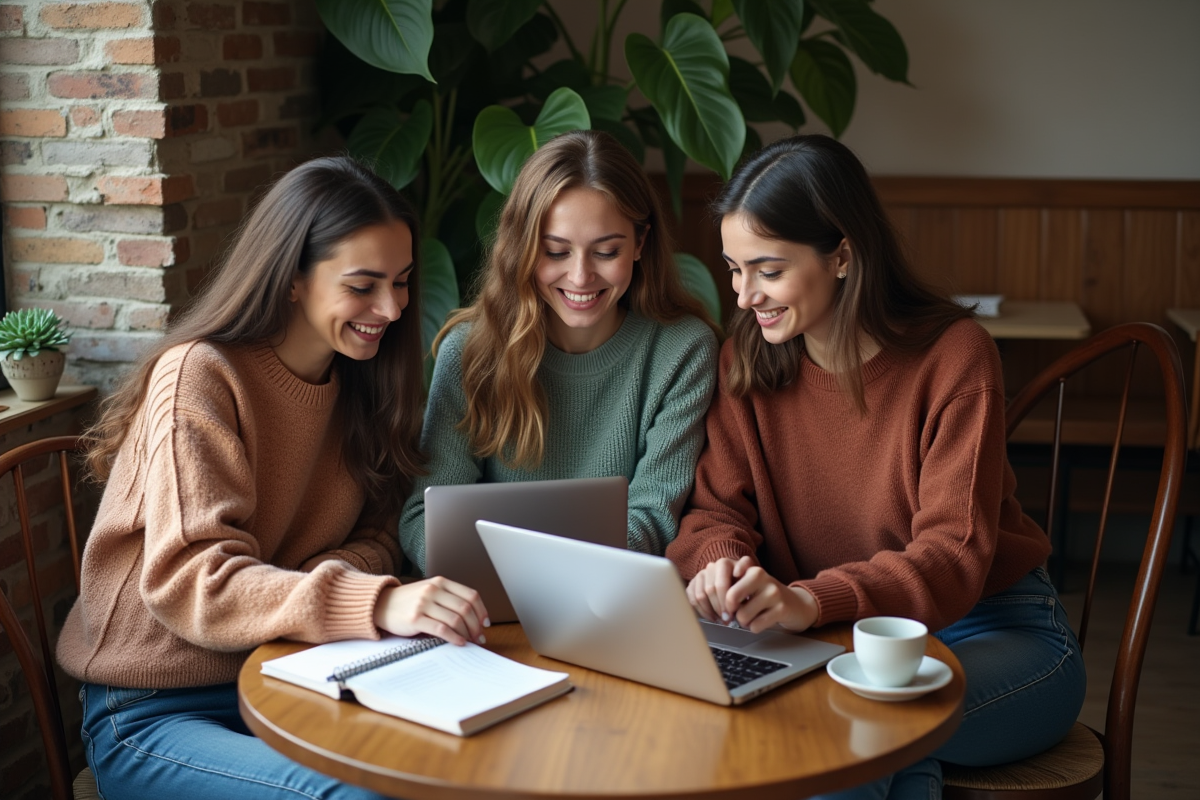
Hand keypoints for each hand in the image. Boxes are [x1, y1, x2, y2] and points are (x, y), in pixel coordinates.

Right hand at [373, 577, 489, 645]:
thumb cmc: (409, 602)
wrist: (381, 604)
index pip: (471, 595)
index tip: (485, 623)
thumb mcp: (430, 592)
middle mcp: (433, 590)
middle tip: (479, 637)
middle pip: (465, 608)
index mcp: (441, 582)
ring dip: (467, 633)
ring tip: (470, 642)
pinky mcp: (415, 618)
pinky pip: (441, 629)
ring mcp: (424, 603)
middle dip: (476, 626)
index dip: (482, 611)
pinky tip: (459, 643)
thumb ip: (449, 599)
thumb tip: (474, 619)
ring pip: (455, 619)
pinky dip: (454, 637)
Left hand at [687, 556, 817, 633]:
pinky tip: (762, 620)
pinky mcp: (782, 608)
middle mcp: (760, 575)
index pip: (720, 582)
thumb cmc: (762, 596)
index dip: (714, 600)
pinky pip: (755, 625)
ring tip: (751, 616)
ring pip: (742, 615)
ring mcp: (772, 591)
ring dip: (742, 622)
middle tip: (730, 616)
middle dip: (727, 612)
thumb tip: (706, 598)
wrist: (795, 604)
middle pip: (730, 598)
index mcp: (748, 567)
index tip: (718, 607)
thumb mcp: (745, 585)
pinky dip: (754, 628)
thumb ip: (727, 586)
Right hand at [687, 557, 745, 622]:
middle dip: (718, 608)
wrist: (736, 579)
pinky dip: (701, 611)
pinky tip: (712, 617)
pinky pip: (692, 599)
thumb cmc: (744, 581)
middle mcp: (710, 567)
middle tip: (726, 620)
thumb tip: (737, 572)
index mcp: (724, 563)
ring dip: (710, 611)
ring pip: (699, 596)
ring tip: (720, 619)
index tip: (732, 614)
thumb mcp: (751, 575)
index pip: (720, 585)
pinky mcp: (693, 584)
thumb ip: (746, 570)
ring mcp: (700, 575)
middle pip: (709, 591)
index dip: (725, 602)